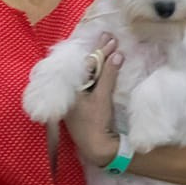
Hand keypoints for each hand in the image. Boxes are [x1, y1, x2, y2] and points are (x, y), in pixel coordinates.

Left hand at [63, 34, 124, 167]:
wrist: (96, 148)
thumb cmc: (95, 123)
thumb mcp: (102, 98)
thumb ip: (108, 76)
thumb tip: (117, 55)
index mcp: (68, 88)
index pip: (84, 64)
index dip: (98, 51)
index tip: (110, 39)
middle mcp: (69, 91)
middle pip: (84, 67)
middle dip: (98, 53)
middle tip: (109, 37)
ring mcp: (76, 97)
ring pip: (88, 74)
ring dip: (100, 61)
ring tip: (109, 46)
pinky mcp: (84, 103)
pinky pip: (90, 82)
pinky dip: (99, 72)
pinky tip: (106, 65)